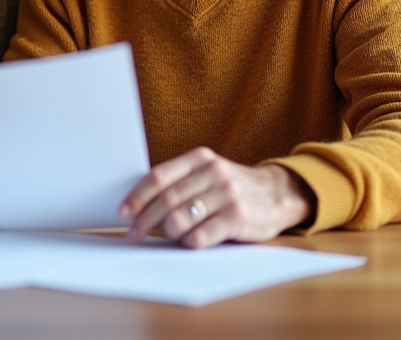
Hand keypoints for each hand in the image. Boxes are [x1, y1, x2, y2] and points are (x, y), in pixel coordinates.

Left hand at [118, 147, 312, 247]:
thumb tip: (140, 203)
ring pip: (182, 217)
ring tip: (166, 237)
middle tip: (134, 233)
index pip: (159, 176)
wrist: (277, 194)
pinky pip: (202, 235)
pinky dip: (189, 242)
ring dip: (167, 232)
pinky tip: (188, 242)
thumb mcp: (208, 173)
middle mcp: (213, 173)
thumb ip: (181, 182)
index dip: (138, 196)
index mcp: (199, 158)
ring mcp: (227, 194)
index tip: (123, 211)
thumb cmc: (231, 188)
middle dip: (145, 219)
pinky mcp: (238, 217)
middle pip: (167, 199)